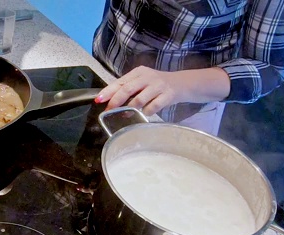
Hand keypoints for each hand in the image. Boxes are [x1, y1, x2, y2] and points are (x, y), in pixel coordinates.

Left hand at [95, 66, 230, 115]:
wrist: (184, 84)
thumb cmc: (158, 85)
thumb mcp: (143, 83)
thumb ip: (129, 90)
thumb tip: (111, 104)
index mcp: (139, 72)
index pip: (120, 82)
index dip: (108, 91)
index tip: (99, 100)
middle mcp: (148, 77)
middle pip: (127, 89)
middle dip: (116, 101)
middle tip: (108, 110)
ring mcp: (159, 85)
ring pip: (139, 99)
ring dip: (131, 109)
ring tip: (127, 114)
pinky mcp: (168, 95)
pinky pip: (152, 107)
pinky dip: (146, 112)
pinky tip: (145, 114)